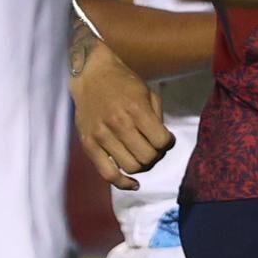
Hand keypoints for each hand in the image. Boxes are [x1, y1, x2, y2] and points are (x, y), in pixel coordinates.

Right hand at [72, 31, 177, 189]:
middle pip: (148, 158)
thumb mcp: (148, 92)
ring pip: (131, 167)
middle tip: (154, 148)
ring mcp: (102, 135)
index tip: (166, 139)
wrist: (90, 74)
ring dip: (143, 166)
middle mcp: (119, 124)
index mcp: (136, 109)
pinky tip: (133, 183)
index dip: (168, 143)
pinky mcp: (89, 144)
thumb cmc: (123, 82)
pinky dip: (123, 183)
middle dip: (157, 155)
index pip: (162, 141)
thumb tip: (164, 144)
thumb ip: (157, 118)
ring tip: (142, 156)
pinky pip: (107, 173)